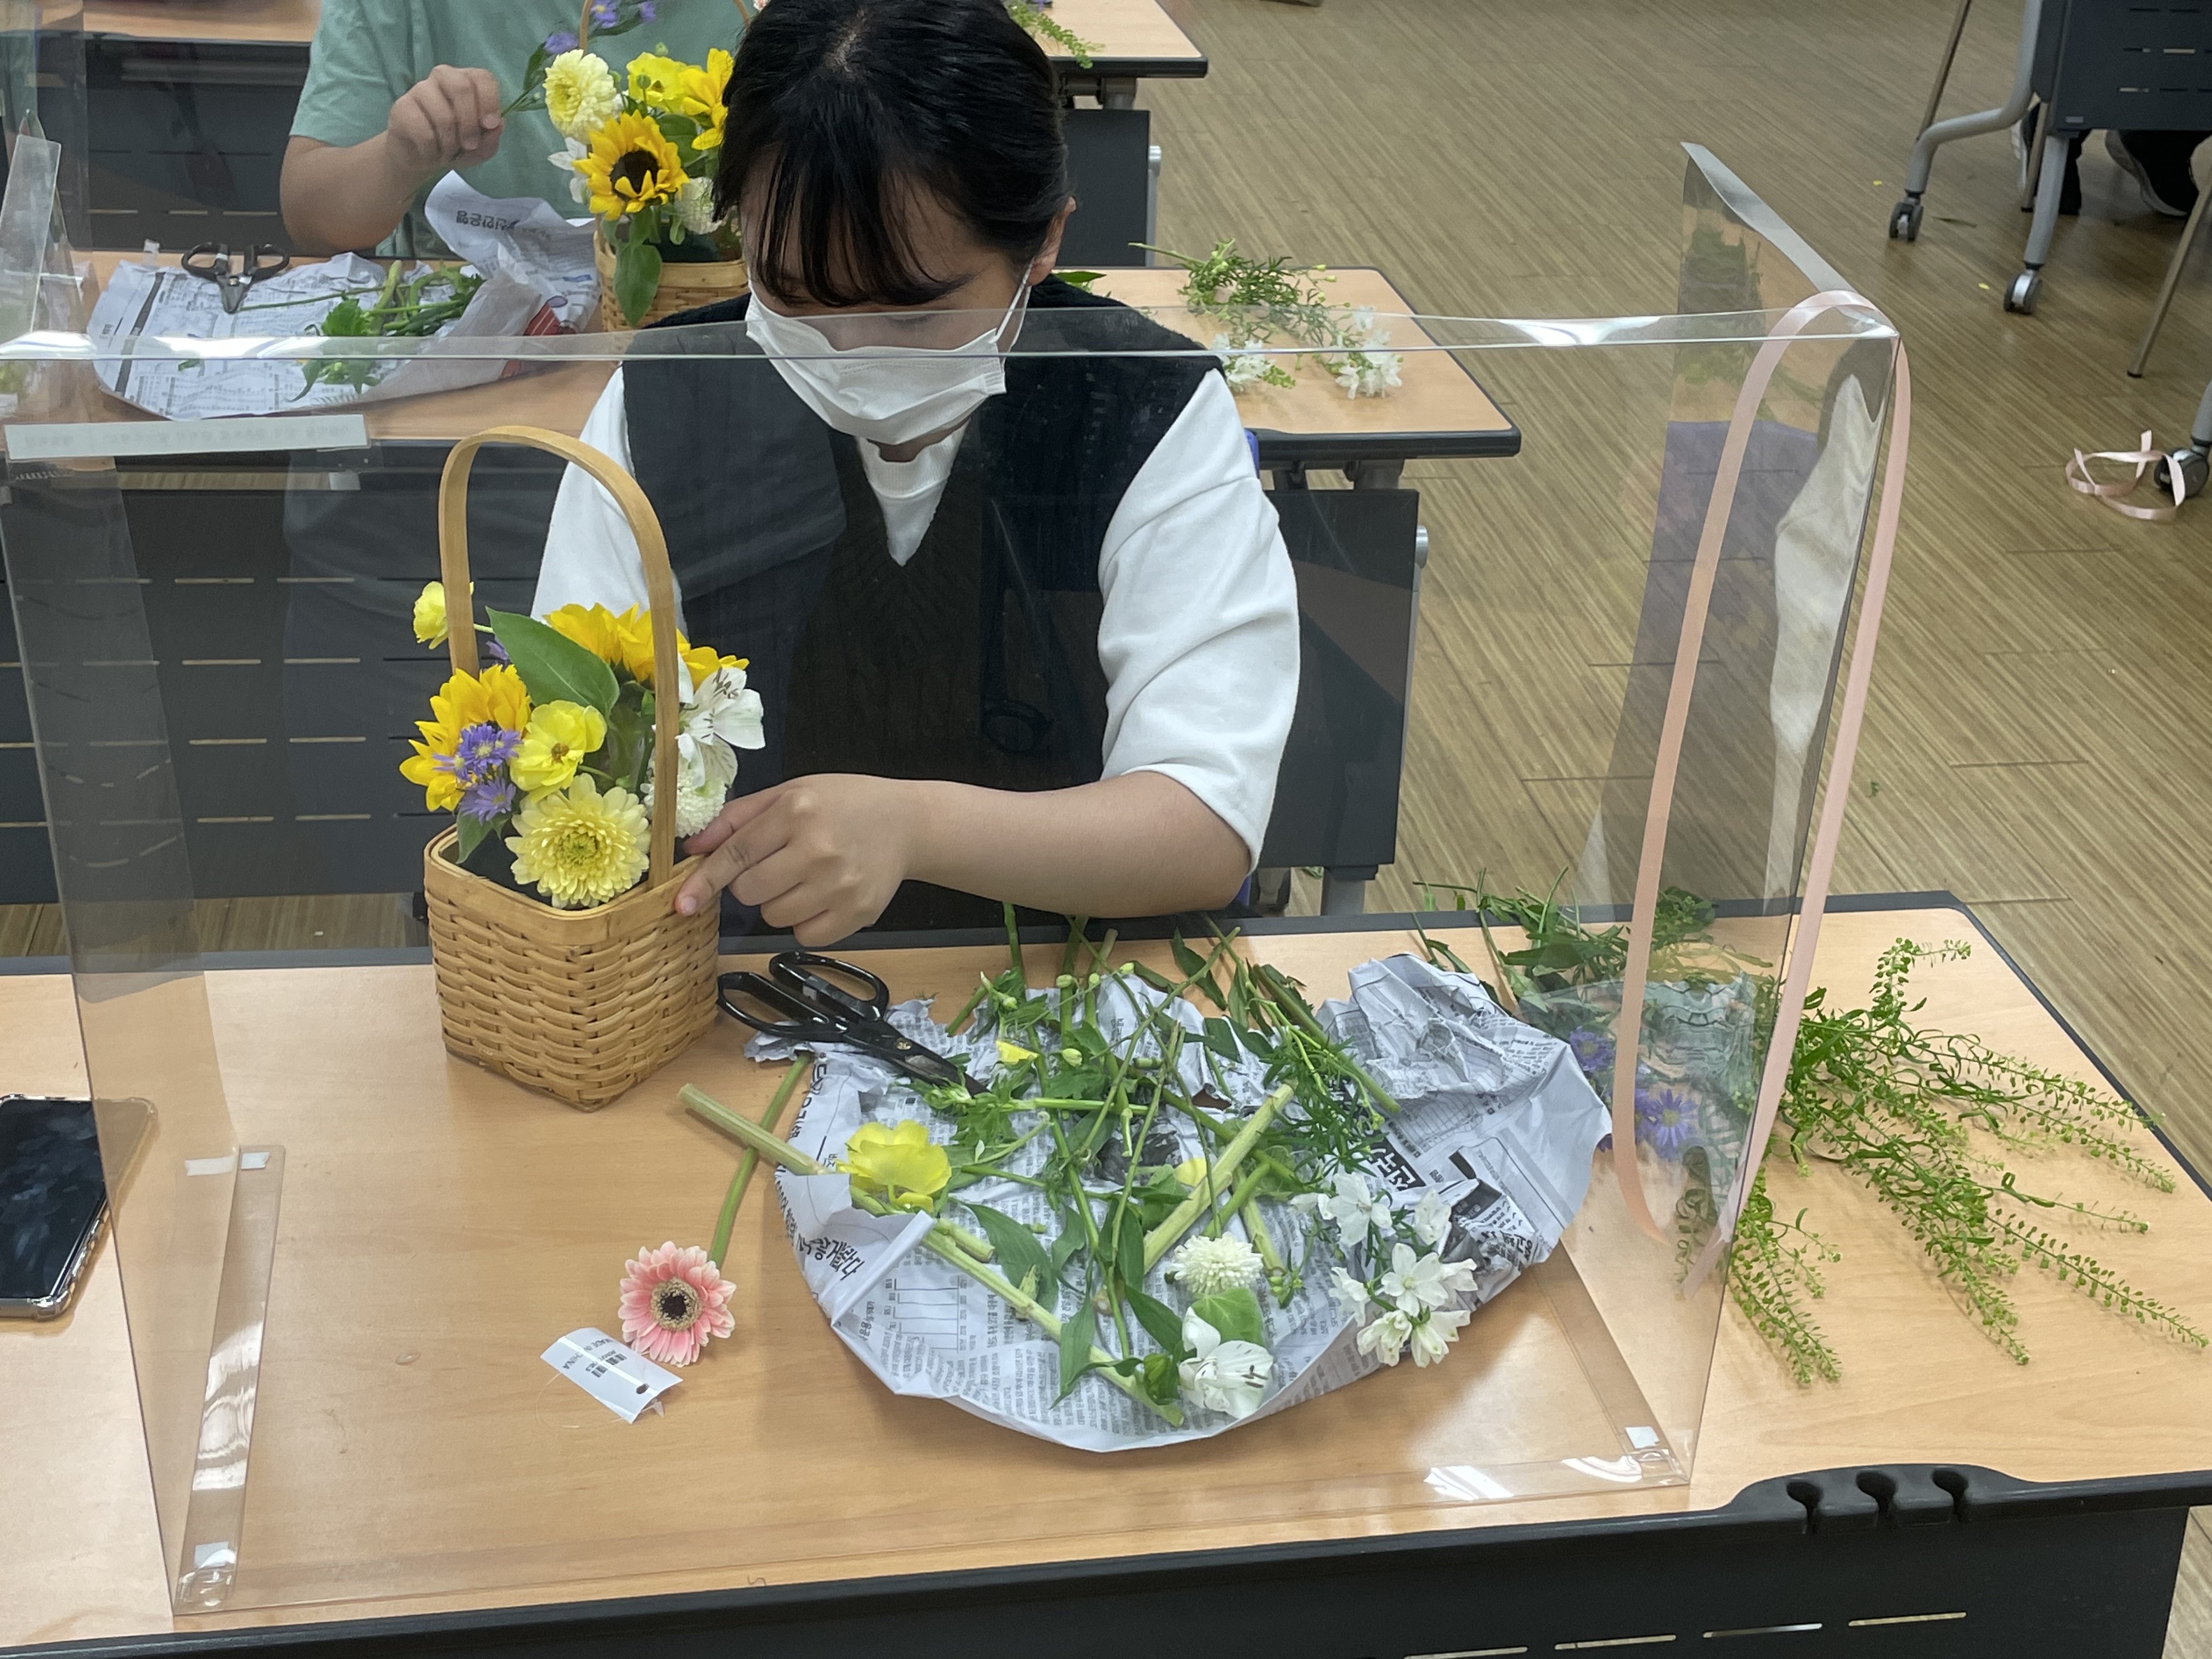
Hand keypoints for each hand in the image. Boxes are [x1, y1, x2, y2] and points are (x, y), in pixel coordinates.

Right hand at [383, 65, 503, 183]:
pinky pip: (424, 132)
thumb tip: (497, 125)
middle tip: (470, 145)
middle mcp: (443, 78)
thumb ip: (492, 137)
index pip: (483, 77)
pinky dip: (432, 151)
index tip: (490, 125)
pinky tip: (430, 151)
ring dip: (450, 144)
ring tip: (447, 152)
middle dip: (470, 123)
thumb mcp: (481, 148)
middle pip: (462, 87)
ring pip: (443, 115)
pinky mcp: (401, 106)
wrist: (421, 157)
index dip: (490, 101)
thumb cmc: (455, 146)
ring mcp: (420, 89)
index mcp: (467, 81)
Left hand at [675, 775, 922, 944]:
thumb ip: (738, 818)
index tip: (682, 905)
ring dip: (778, 902)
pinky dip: (805, 921)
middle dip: (752, 883)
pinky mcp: (857, 913)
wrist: (907, 823)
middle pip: (749, 891)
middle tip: (779, 863)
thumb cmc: (842, 803)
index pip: (736, 854)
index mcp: (796, 811)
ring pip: (773, 917)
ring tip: (805, 877)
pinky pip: (804, 936)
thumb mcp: (790, 793)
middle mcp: (817, 849)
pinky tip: (823, 896)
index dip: (705, 881)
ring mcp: (839, 885)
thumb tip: (692, 848)